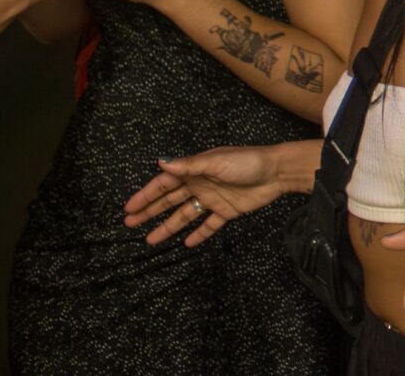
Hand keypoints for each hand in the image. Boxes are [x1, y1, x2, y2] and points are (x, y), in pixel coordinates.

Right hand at [123, 145, 293, 247]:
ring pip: (185, 215)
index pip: (164, 184)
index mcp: (195, 170)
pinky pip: (209, 225)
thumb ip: (188, 165)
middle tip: (130, 224)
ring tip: (150, 240)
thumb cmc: (246, 162)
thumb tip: (160, 162)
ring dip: (168, 226)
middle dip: (150, 211)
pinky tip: (186, 243)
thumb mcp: (215, 162)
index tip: (128, 208)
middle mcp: (200, 184)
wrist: (276, 172)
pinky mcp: (227, 211)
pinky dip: (198, 234)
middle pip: (170, 200)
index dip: (146, 195)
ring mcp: (213, 199)